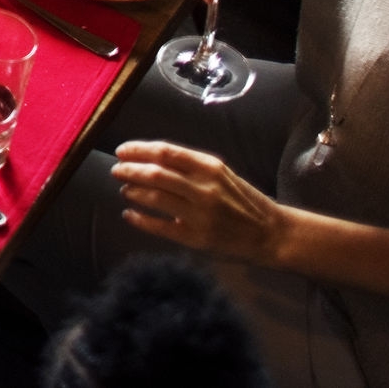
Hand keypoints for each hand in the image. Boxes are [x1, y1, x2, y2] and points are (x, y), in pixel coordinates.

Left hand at [112, 140, 290, 265]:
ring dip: (133, 192)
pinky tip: (129, 214)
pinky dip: (140, 219)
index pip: (165, 152)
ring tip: (125, 190)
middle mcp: (205, 189)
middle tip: (117, 170)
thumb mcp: (221, 173)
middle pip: (156, 174)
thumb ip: (190, 165)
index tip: (122, 151)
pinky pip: (160, 227)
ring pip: (155, 198)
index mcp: (210, 168)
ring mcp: (200, 215)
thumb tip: (149, 157)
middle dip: (130, 170)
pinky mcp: (197, 239)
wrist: (271, 234)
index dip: (138, 150)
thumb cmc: (242, 200)